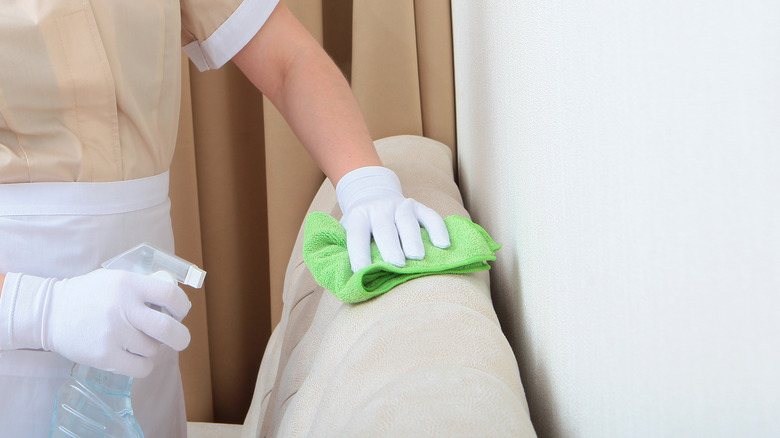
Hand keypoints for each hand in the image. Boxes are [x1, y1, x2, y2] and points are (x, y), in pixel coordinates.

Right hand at [0, 269, 190, 377]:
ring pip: (153, 349)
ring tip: (138, 342)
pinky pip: (141, 367)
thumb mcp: (117, 279)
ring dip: (152, 348)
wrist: (50, 312)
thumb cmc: (90, 295)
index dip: (182, 306)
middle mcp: (122, 308)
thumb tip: (176, 303)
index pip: (170, 295)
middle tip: (179, 339)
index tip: (180, 313)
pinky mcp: (104, 355)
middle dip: (181, 337)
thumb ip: (144, 287)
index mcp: (129, 284)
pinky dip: (143, 365)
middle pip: (168, 329)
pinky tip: (134, 358)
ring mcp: (113, 333)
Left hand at [337, 166, 450, 271]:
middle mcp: (379, 209)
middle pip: (385, 228)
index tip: (361, 272)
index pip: (357, 235)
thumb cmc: (362, 226)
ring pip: (408, 222)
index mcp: (358, 217)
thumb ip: (345, 250)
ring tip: (418, 257)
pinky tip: (443, 245)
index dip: (358, 253)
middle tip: (396, 264)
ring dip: (413, 240)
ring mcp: (400, 206)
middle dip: (391, 247)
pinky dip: (438, 230)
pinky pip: (431, 216)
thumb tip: (347, 281)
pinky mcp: (418, 207)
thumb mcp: (346, 232)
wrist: (372, 194)